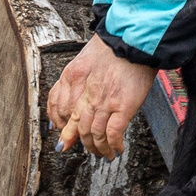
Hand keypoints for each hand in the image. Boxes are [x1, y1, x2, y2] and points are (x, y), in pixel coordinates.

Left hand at [47, 35, 156, 159]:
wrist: (133, 41)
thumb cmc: (113, 48)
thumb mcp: (86, 59)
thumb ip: (78, 80)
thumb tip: (76, 101)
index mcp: (74, 80)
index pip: (63, 111)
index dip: (64, 130)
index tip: (65, 140)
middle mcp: (87, 93)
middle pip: (79, 127)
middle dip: (82, 143)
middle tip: (89, 150)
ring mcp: (105, 101)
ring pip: (95, 134)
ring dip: (99, 148)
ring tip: (104, 153)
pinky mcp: (123, 106)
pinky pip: (113, 133)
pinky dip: (113, 145)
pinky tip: (117, 149)